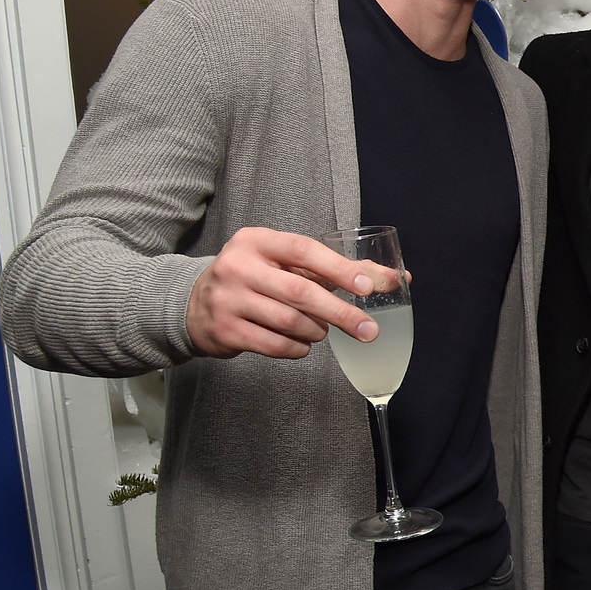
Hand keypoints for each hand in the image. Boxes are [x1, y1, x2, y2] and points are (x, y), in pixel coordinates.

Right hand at [186, 227, 393, 358]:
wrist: (195, 304)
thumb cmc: (256, 280)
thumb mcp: (286, 264)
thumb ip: (336, 269)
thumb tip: (396, 278)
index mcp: (256, 241)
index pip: (305, 250)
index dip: (339, 269)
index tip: (368, 288)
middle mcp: (238, 265)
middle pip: (301, 292)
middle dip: (341, 313)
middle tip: (368, 330)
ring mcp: (227, 299)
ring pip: (290, 321)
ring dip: (316, 331)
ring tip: (321, 330)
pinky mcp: (224, 330)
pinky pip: (275, 345)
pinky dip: (298, 348)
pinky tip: (301, 344)